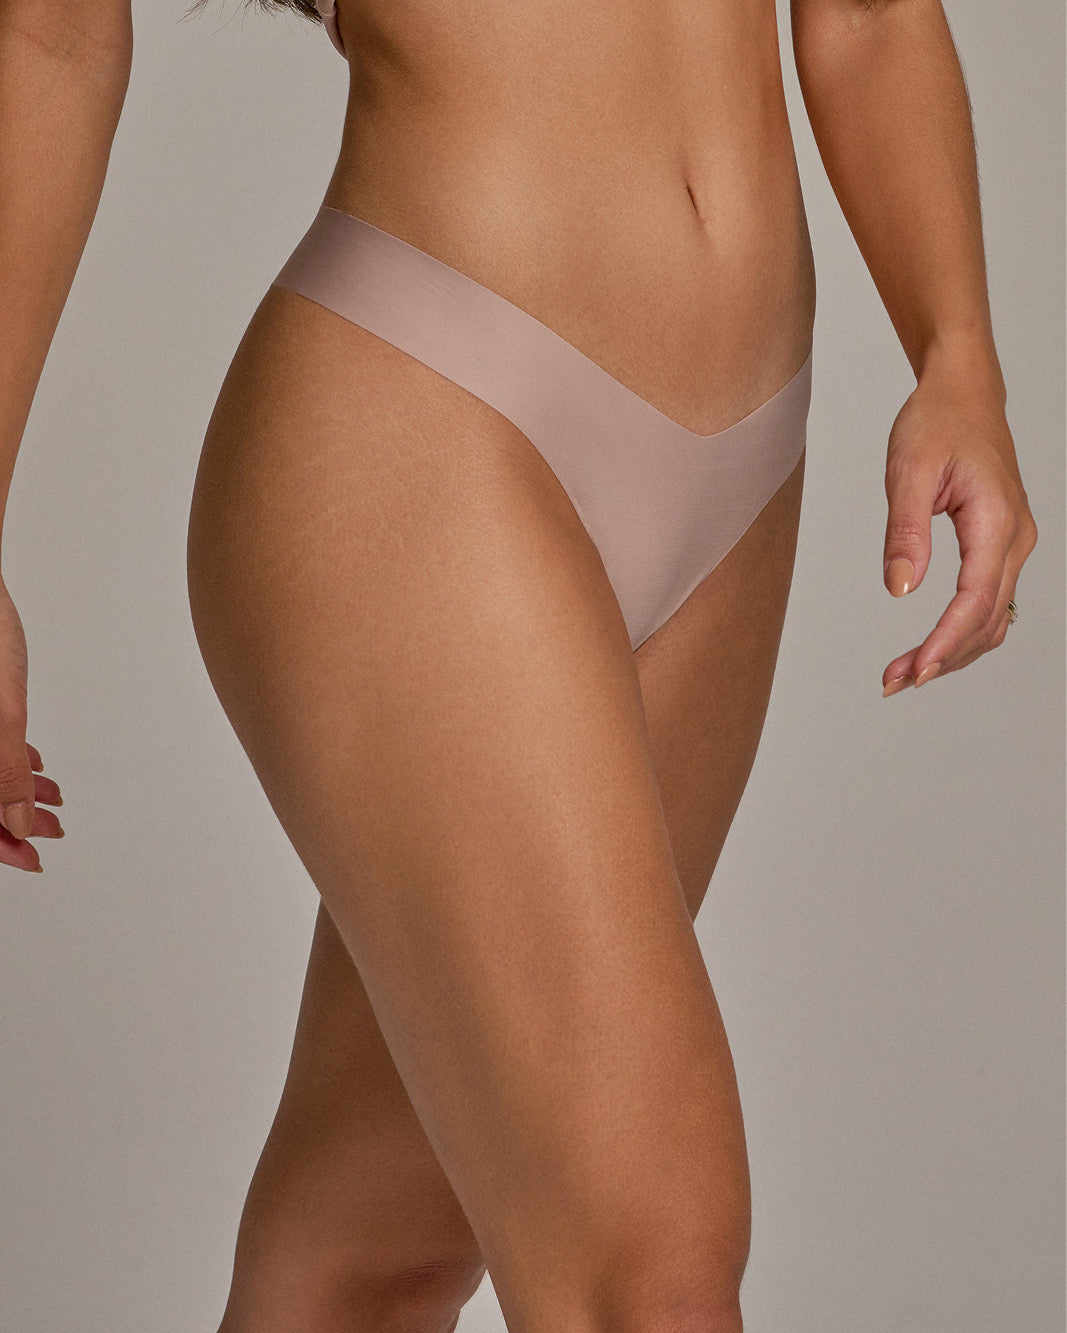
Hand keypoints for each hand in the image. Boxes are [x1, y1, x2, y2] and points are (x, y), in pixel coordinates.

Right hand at [0, 579, 63, 870]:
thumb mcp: (2, 715)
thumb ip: (5, 776)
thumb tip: (17, 826)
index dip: (2, 846)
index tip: (34, 860)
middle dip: (12, 818)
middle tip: (50, 832)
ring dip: (15, 789)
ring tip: (52, 799)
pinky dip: (9, 757)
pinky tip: (34, 763)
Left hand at [880, 369, 1037, 694]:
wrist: (962, 394)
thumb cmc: (935, 423)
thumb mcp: (907, 472)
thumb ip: (904, 533)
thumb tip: (900, 590)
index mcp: (996, 521)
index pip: (975, 600)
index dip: (945, 642)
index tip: (915, 672)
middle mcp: (1015, 539)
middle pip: (986, 619)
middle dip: (942, 657)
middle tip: (892, 682)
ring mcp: (1012, 544)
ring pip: (992, 617)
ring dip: (952, 650)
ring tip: (902, 672)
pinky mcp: (1000, 546)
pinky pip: (989, 601)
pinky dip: (961, 631)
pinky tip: (929, 647)